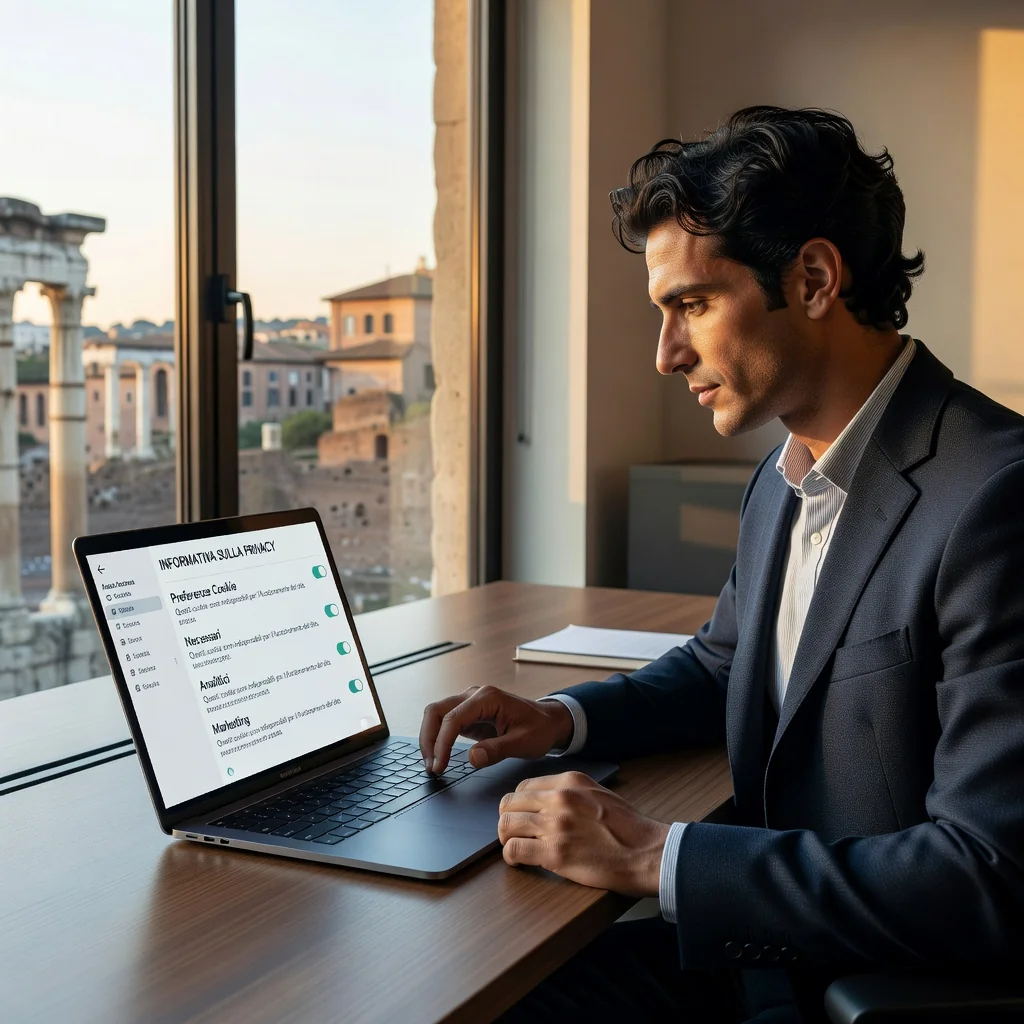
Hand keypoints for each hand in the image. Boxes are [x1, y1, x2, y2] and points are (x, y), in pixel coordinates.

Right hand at [419, 685, 574, 773]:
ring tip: (433, 764)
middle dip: (428, 739)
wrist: (549, 721)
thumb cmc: (540, 729)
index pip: (453, 718)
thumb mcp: (524, 742)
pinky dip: (438, 738)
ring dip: (430, 738)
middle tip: (432, 767)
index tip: (440, 765)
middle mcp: (474, 695)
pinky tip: (439, 756)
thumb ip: (498, 750)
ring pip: (437, 715)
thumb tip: (472, 758)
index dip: (442, 743)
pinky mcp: (469, 713)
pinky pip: (445, 722)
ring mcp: (470, 703)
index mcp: (488, 698)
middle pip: (437, 711)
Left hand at [497, 771, 669, 896]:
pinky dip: (511, 856)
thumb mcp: (599, 794)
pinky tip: (519, 861)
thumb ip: (573, 793)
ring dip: (506, 838)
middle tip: (514, 833)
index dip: (519, 804)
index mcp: (570, 781)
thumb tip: (549, 802)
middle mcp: (559, 798)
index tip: (522, 816)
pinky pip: (514, 850)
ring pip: (506, 825)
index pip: (524, 787)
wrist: (647, 853)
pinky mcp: (554, 853)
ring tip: (514, 846)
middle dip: (507, 819)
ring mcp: (555, 825)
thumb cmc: (629, 828)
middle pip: (510, 803)